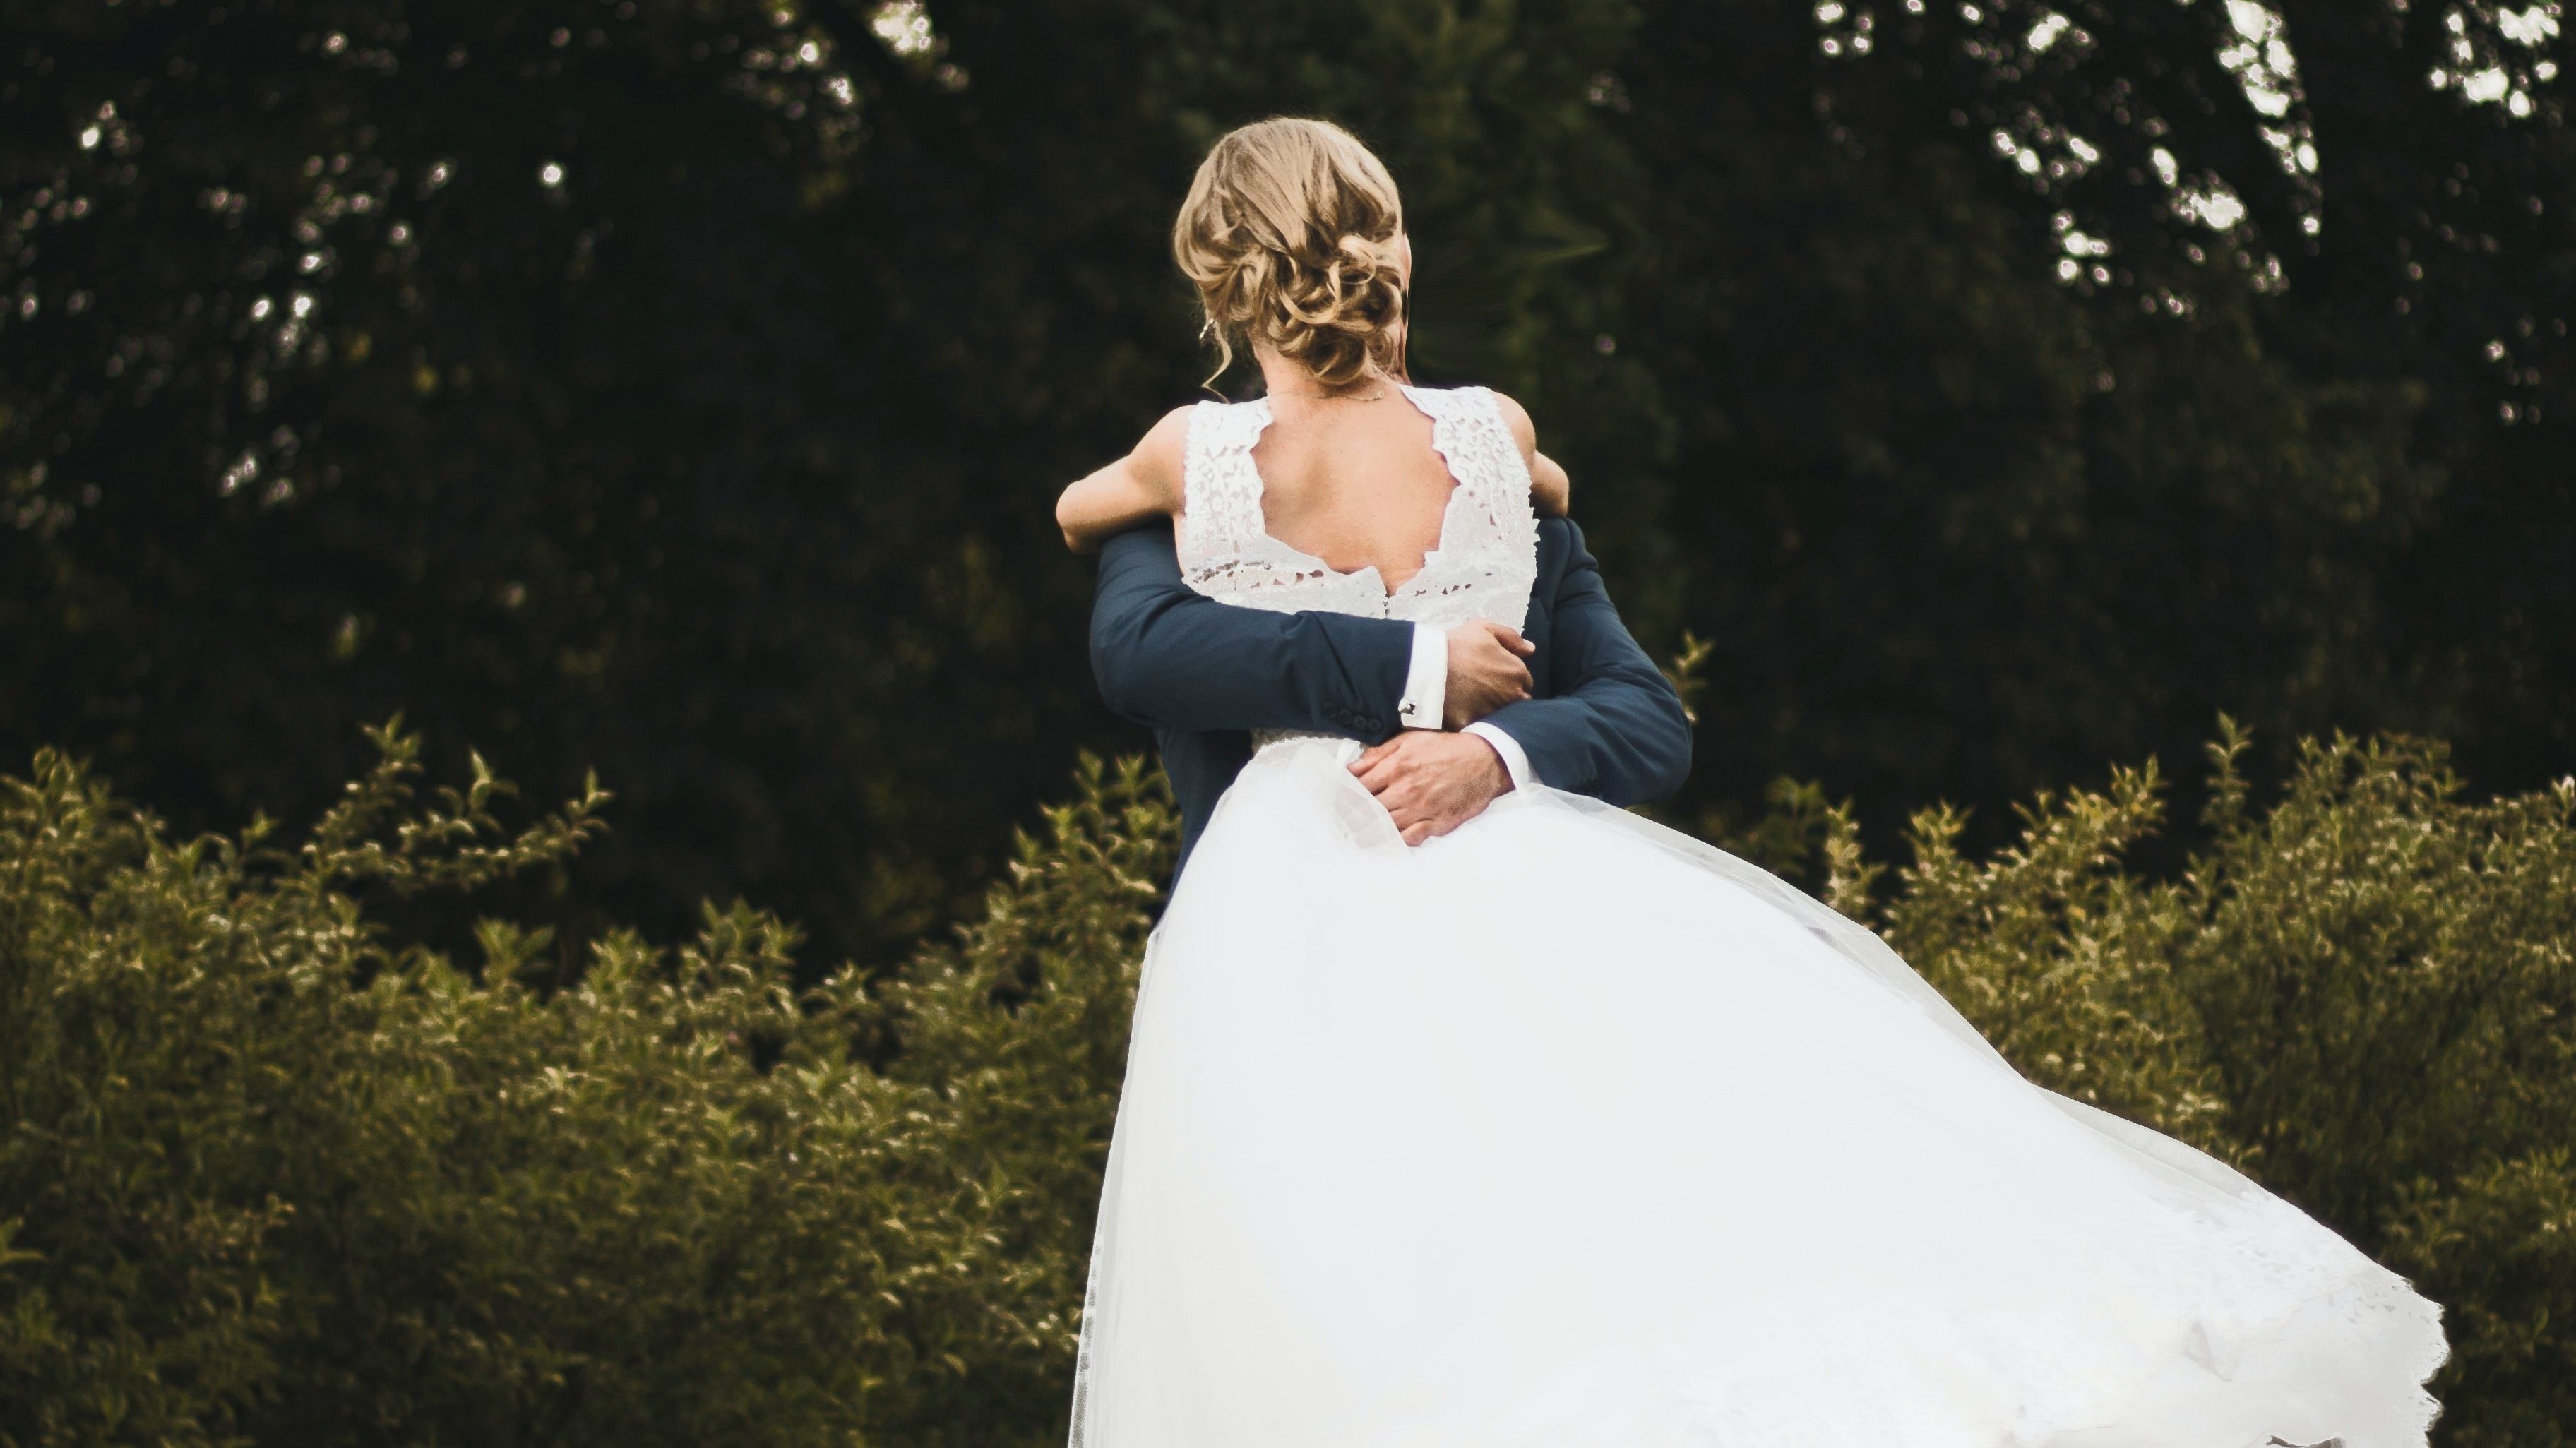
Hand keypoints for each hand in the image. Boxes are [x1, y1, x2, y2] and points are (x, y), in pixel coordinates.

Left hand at [1349, 730, 1513, 845]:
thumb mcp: (1409, 740)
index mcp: (1396, 767)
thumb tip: (1352, 768)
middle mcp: (1406, 790)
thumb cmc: (1446, 748)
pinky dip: (1396, 840)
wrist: (1485, 760)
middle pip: (1368, 810)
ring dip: (1367, 832)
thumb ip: (1378, 755)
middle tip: (1340, 824)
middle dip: (1351, 818)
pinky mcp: (1437, 823)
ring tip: (1354, 836)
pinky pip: (1410, 838)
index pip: (1358, 788)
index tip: (1336, 803)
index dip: (1344, 797)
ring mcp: (1422, 809)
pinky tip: (1387, 839)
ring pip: (1385, 826)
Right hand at [1444, 620, 1534, 727]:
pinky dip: (1474, 720)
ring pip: (1502, 716)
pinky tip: (1464, 711)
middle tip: (1486, 689)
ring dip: (1493, 709)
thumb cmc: (1456, 644)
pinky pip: (1480, 726)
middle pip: (1518, 701)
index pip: (1525, 682)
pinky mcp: (1475, 725)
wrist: (1426, 666)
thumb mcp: (1485, 628)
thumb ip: (1511, 638)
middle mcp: (1511, 695)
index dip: (1511, 679)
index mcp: (1517, 672)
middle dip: (1507, 696)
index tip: (1496, 676)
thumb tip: (1530, 650)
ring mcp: (1494, 712)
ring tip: (1475, 700)